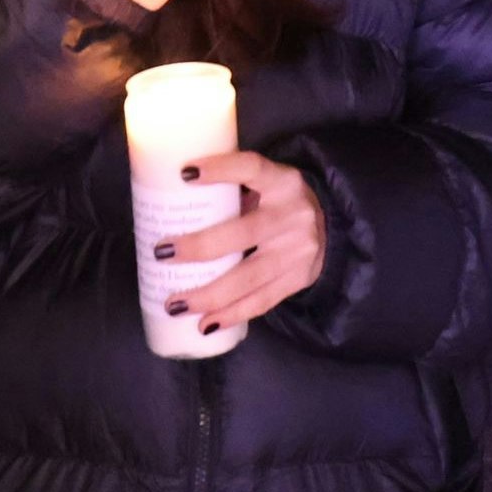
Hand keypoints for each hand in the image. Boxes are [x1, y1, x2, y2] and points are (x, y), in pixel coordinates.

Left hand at [160, 149, 327, 332]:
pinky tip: (205, 324)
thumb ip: (233, 192)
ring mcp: (298, 252)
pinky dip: (231, 315)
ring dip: (208, 295)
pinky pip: (261, 302)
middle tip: (161, 254)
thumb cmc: (278, 203)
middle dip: (199, 247)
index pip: (252, 167)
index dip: (221, 169)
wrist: (330, 228)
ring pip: (248, 278)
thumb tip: (171, 206)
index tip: (185, 173)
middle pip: (242, 234)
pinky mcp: (298, 280)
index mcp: (282, 181)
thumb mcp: (266, 184)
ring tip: (174, 304)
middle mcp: (293, 215)